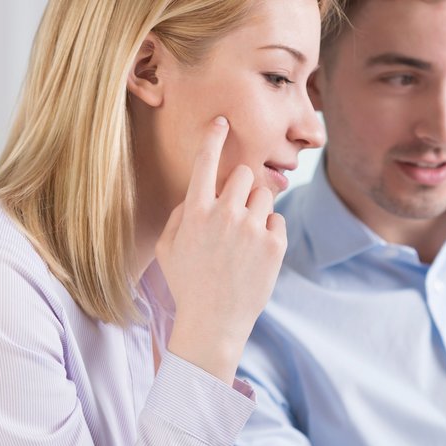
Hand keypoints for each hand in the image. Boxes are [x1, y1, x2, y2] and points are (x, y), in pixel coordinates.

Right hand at [157, 116, 287, 381]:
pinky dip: (270, 232)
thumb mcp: (168, 248)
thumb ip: (181, 215)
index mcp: (195, 212)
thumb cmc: (187, 285)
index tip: (223, 122)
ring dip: (257, 209)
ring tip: (245, 238)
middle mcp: (225, 215)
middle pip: (243, 174)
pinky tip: (256, 254)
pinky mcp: (275, 245)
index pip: (205, 163)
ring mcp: (252, 229)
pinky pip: (277, 220)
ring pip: (264, 195)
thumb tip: (199, 194)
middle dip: (241, 187)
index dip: (214, 138)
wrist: (214, 323)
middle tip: (236, 212)